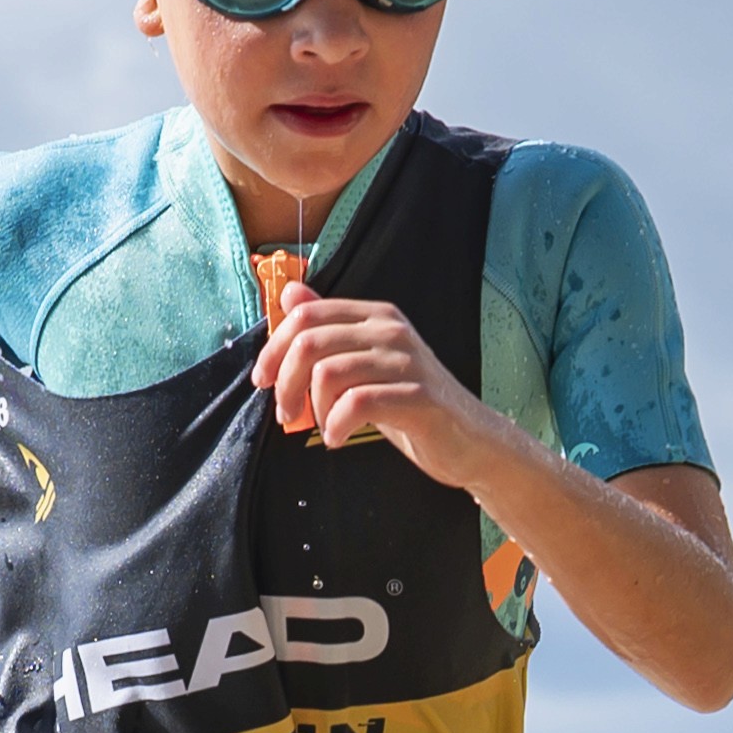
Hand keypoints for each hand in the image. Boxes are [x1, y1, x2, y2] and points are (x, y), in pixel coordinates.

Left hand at [257, 290, 515, 490]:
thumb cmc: (410, 405)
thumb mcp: (364, 363)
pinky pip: (356, 404)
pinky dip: (336, 426)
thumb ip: (328, 329)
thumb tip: (289, 293)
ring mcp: (407, 362)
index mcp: (376, 315)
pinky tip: (339, 438)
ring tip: (321, 428)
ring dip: (312, 409)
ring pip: (328, 374)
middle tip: (286, 414)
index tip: (263, 381)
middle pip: (310, 342)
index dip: (273, 348)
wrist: (469, 440)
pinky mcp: (417, 397)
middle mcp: (391, 330)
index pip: (306, 314)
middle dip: (285, 383)